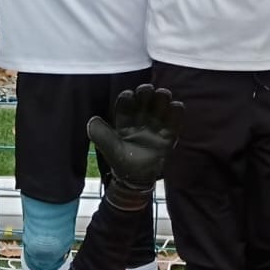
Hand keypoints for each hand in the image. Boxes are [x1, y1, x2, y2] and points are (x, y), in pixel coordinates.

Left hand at [86, 84, 184, 208]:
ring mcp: (155, 126)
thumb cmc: (121, 161)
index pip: (125, 105)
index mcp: (124, 121)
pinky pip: (173, 123)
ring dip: (162, 99)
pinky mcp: (168, 135)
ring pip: (159, 108)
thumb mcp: (109, 148)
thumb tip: (93, 119)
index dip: (127, 98)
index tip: (129, 95)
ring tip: (164, 94)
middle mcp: (140, 120)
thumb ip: (101, 135)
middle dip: (145, 93)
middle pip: (144, 102)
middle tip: (147, 89)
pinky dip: (176, 113)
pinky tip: (176, 106)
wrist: (136, 179)